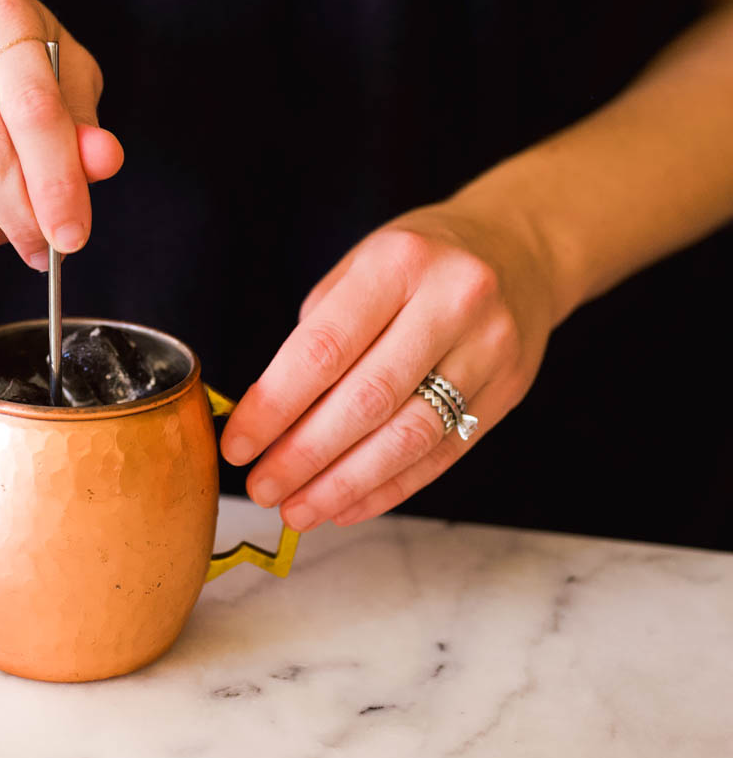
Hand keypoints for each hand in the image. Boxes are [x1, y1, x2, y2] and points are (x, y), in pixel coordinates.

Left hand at [219, 201, 557, 529]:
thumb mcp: (360, 265)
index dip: (275, 405)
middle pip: (367, 400)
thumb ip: (318, 334)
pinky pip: (441, 454)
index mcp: (398, 263)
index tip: (239, 445)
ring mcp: (489, 349)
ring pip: (408, 438)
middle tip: (263, 488)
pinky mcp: (508, 390)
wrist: (519, 248)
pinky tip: (348, 504)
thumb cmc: (420, 260)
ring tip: (299, 509)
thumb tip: (269, 419)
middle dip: (305, 455)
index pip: (324, 349)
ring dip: (345, 484)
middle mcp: (451, 303)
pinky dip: (390, 488)